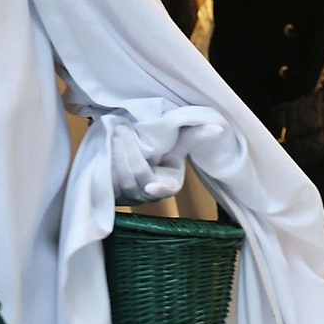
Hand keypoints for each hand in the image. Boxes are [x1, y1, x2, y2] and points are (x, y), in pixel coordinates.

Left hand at [107, 117, 224, 204]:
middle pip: (137, 176)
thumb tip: (218, 128)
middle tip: (122, 128)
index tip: (152, 186)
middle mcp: (149, 193)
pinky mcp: (112, 193)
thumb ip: (195, 136)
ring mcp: (129, 196)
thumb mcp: (178, 144)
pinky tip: (105, 144)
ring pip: (120, 178)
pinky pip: (106, 180)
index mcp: (170, 184)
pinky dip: (105, 161)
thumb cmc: (163, 152)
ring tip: (114, 132)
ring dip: (116, 154)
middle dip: (129, 151)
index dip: (159, 189)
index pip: (166, 190)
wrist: (139, 159)